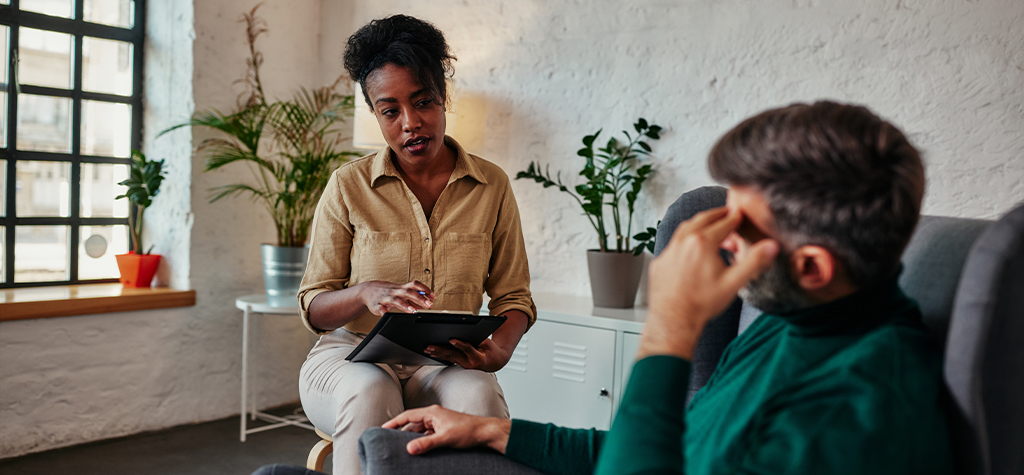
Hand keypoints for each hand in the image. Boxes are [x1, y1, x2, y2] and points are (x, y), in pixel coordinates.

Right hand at [360, 281, 435, 315]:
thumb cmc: (387, 292)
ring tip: (413, 310)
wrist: (366, 290)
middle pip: (407, 292)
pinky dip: (383, 311)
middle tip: (429, 305)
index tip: (433, 296)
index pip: (414, 285)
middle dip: (419, 298)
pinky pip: (379, 308)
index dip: (424, 289)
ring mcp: (385, 297)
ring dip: (404, 305)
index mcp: (400, 288)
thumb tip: (425, 304)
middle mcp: (394, 291)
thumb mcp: (399, 292)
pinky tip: (386, 314)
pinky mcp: (376, 305)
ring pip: (395, 299)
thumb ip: (412, 298)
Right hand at [382, 404, 511, 454]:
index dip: (394, 422)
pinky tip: (418, 449)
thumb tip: (409, 449)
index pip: (407, 416)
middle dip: (400, 432)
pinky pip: (427, 435)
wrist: (485, 432)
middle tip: (388, 441)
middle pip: (412, 423)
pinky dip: (421, 441)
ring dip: (411, 438)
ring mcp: (439, 423)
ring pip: (419, 430)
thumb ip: (427, 444)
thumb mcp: (445, 439)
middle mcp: (434, 416)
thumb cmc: (468, 431)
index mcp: (432, 413)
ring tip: (400, 447)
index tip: (382, 429)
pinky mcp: (443, 430)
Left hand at [424, 337, 513, 371]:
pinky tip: (431, 353)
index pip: (468, 349)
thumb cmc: (491, 350)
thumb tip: (462, 331)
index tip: (451, 339)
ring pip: (449, 358)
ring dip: (437, 353)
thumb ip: (476, 338)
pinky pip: (449, 359)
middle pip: (454, 355)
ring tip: (427, 349)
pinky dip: (440, 355)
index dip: (460, 344)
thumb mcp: (487, 343)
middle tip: (430, 346)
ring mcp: (464, 366)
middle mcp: (470, 364)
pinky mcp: (460, 364)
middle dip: (441, 350)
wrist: (495, 362)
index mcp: (478, 358)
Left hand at [640, 207, 778, 359]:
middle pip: (702, 220)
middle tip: (725, 212)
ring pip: (684, 229)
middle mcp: (683, 242)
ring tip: (708, 225)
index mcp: (703, 243)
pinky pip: (673, 245)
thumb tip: (771, 246)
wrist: (674, 321)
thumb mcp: (733, 283)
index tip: (739, 214)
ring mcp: (668, 251)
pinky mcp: (659, 262)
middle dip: (716, 214)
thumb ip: (754, 262)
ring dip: (698, 224)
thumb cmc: (703, 304)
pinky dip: (684, 240)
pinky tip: (689, 248)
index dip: (734, 218)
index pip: (723, 224)